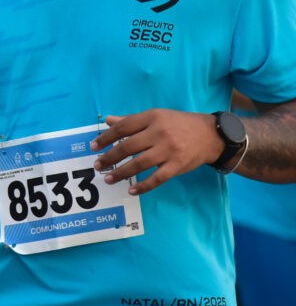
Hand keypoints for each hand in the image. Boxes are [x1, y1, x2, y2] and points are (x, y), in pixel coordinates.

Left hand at [91, 110, 222, 194]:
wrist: (212, 135)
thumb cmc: (179, 124)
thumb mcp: (156, 116)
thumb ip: (131, 120)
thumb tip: (108, 121)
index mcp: (151, 118)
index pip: (122, 128)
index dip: (106, 138)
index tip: (93, 146)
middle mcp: (159, 133)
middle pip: (127, 147)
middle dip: (109, 157)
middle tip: (98, 165)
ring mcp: (168, 151)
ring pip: (139, 164)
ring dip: (121, 172)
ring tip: (108, 179)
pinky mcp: (177, 166)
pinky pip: (157, 178)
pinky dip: (143, 186)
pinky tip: (131, 190)